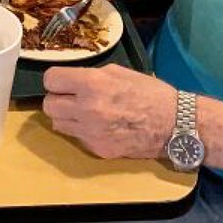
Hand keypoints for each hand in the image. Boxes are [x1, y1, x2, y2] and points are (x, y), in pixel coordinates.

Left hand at [43, 64, 175, 158]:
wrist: (174, 124)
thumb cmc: (150, 93)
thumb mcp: (118, 73)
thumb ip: (91, 76)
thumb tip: (72, 79)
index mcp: (93, 84)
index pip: (50, 80)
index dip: (56, 80)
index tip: (63, 82)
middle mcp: (87, 108)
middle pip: (49, 105)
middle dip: (57, 99)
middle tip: (71, 98)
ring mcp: (91, 132)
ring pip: (58, 124)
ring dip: (66, 116)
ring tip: (84, 112)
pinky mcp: (98, 149)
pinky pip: (77, 137)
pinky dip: (83, 131)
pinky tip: (100, 126)